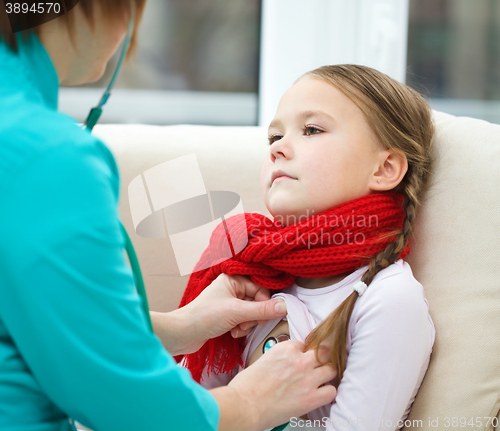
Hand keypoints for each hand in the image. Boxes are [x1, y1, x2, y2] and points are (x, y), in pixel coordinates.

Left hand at [184, 274, 286, 349]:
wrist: (182, 334)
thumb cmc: (204, 317)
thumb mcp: (236, 312)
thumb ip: (262, 310)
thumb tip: (284, 306)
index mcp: (233, 279)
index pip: (260, 288)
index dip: (264, 303)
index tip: (265, 315)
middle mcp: (231, 288)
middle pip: (257, 301)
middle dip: (254, 316)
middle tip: (248, 323)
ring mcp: (228, 302)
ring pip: (251, 312)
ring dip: (247, 323)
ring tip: (238, 329)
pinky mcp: (226, 315)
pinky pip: (243, 320)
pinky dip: (241, 327)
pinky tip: (233, 332)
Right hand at [211, 340, 336, 430]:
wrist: (244, 405)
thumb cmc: (247, 386)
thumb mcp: (264, 359)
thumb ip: (281, 358)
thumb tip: (287, 364)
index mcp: (286, 348)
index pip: (304, 344)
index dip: (303, 353)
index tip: (301, 359)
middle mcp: (299, 360)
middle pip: (324, 352)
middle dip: (321, 358)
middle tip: (316, 366)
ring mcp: (307, 378)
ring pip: (331, 369)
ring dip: (326, 374)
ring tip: (320, 380)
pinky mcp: (311, 398)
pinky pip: (331, 391)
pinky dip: (327, 393)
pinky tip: (319, 394)